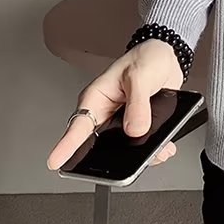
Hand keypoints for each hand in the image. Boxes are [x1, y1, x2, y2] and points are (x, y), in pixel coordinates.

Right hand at [47, 39, 183, 170]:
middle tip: (125, 166)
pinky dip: (154, 150)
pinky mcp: (139, 127)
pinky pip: (142, 146)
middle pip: (99, 144)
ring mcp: (122, 123)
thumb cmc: (146, 59)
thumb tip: (135, 128)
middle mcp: (106, 114)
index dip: (66, 145)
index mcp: (96, 98)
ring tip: (154, 152)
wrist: (167, 57)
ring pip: (123, 149)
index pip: (78, 124)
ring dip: (139, 154)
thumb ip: (138, 102)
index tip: (56, 161)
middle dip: (111, 158)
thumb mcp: (140, 76)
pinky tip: (164, 148)